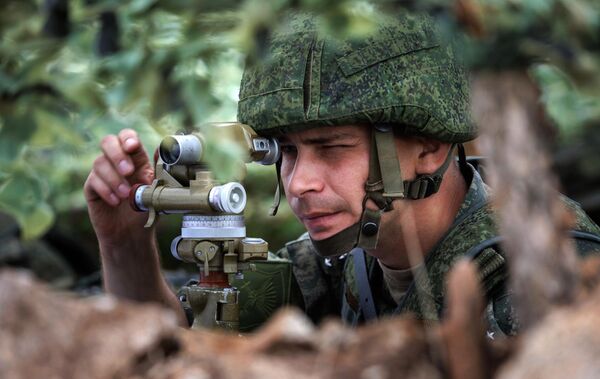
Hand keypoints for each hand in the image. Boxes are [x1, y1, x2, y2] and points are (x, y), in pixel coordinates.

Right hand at [84, 129, 154, 247]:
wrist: (132, 234)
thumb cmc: (147, 209)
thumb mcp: (157, 188)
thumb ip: (159, 169)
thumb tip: (165, 147)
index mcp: (136, 159)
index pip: (127, 137)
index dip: (128, 138)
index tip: (133, 147)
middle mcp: (117, 162)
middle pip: (108, 142)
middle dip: (118, 155)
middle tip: (129, 171)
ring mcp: (102, 174)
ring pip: (99, 163)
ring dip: (114, 178)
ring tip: (126, 195)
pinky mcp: (91, 188)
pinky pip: (93, 181)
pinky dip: (105, 190)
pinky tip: (116, 202)